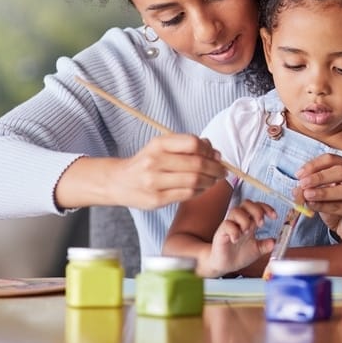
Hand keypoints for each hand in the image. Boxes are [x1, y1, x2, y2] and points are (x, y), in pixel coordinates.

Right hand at [111, 134, 227, 209]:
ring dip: (210, 181)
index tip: (216, 155)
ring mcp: (154, 181)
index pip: (192, 143)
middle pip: (197, 164)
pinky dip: (200, 192)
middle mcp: (154, 161)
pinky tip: (202, 189)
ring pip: (194, 181)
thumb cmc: (145, 163)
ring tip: (214, 180)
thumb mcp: (161, 147)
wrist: (119, 182)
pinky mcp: (156, 199)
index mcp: (158, 144)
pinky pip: (187, 195)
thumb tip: (215, 152)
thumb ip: (186, 146)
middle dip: (215, 168)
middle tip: (222, 171)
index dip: (209, 150)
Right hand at [207, 200, 276, 275]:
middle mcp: (239, 222)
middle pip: (246, 204)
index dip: (266, 208)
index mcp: (250, 223)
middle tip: (261, 224)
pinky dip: (234, 231)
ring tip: (247, 232)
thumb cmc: (239, 255)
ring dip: (244, 220)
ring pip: (236, 211)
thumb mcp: (257, 250)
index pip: (257, 207)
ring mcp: (230, 226)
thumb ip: (266, 246)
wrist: (225, 265)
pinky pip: (226, 225)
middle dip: (256, 210)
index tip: (274, 216)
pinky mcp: (221, 233)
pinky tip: (236, 239)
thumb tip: (274, 242)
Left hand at [295, 154, 341, 242]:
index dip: (314, 165)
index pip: (332, 159)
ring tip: (307, 195)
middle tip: (303, 183)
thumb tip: (297, 188)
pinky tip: (313, 205)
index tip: (299, 174)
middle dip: (320, 177)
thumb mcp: (322, 192)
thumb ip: (310, 187)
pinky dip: (324, 206)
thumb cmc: (338, 204)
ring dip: (323, 192)